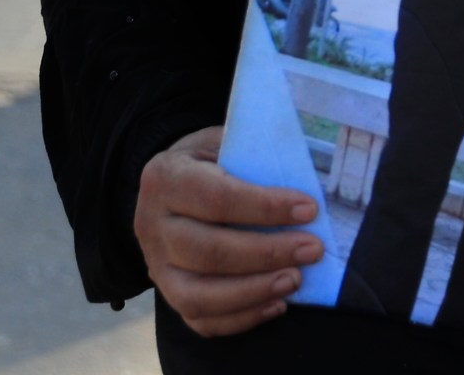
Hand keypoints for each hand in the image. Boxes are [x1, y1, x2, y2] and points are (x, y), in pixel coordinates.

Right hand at [135, 126, 324, 338]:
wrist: (170, 186)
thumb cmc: (210, 162)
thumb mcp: (223, 141)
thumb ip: (254, 153)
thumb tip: (308, 175)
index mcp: (165, 177)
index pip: (216, 198)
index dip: (265, 207)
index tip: (309, 210)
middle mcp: (151, 225)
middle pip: (209, 251)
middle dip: (267, 253)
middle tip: (312, 249)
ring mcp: (156, 265)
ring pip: (198, 295)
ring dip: (254, 291)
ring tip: (296, 279)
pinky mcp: (167, 294)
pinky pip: (201, 320)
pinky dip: (242, 318)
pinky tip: (278, 304)